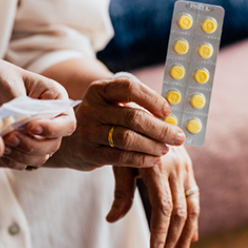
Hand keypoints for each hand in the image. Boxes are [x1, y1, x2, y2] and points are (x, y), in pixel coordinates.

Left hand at [0, 54, 75, 168]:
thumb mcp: (6, 82)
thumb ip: (19, 103)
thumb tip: (25, 123)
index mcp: (54, 99)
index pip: (67, 122)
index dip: (52, 129)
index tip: (30, 126)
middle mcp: (49, 120)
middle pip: (54, 144)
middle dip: (32, 145)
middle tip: (10, 137)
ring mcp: (35, 136)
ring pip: (40, 157)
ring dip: (22, 155)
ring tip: (2, 142)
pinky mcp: (20, 148)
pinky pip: (23, 164)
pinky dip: (12, 160)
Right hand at [47, 74, 184, 170]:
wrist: (69, 139)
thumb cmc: (101, 119)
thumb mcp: (111, 104)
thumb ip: (136, 105)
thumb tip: (172, 116)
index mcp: (99, 90)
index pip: (129, 88)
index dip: (152, 98)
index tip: (168, 110)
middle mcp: (91, 108)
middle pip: (132, 117)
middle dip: (160, 128)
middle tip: (178, 136)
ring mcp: (88, 131)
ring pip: (127, 139)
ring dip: (152, 144)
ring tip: (166, 148)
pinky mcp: (89, 153)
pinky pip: (120, 157)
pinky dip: (141, 159)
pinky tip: (154, 159)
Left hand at [107, 146, 198, 247]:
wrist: (143, 113)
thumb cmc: (125, 138)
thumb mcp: (120, 162)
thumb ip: (121, 192)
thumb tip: (111, 219)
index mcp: (158, 166)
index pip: (164, 206)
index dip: (161, 231)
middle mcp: (176, 168)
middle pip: (180, 213)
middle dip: (172, 241)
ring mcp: (186, 169)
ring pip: (191, 209)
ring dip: (185, 237)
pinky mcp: (188, 170)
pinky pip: (194, 199)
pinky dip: (193, 221)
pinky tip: (191, 239)